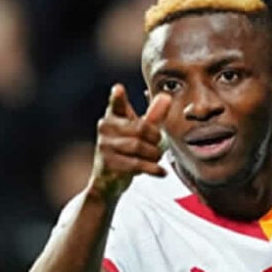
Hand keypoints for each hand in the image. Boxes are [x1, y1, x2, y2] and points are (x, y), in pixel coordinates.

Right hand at [90, 84, 170, 199]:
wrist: (107, 182)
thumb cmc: (125, 152)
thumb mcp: (139, 133)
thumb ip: (153, 116)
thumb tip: (166, 97)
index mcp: (112, 116)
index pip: (116, 104)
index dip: (117, 97)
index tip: (119, 89)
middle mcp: (105, 128)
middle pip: (140, 128)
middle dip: (156, 138)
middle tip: (159, 145)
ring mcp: (105, 146)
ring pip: (140, 147)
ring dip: (154, 154)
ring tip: (157, 158)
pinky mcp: (109, 163)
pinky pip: (137, 164)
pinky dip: (153, 169)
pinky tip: (162, 172)